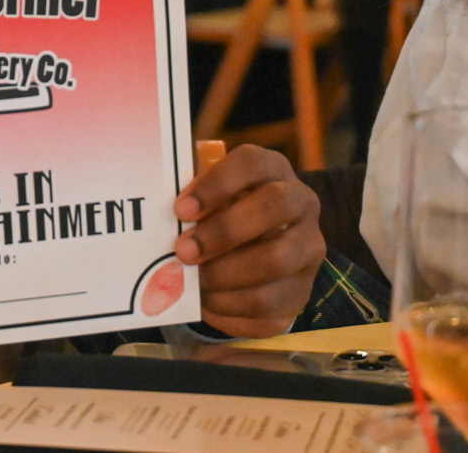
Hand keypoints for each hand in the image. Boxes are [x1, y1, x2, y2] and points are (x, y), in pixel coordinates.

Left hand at [172, 145, 323, 337]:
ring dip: (225, 273)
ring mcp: (308, 247)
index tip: (180, 210)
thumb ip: (194, 204)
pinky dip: (230, 304)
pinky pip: (269, 303)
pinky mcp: (301, 290)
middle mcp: (301, 203)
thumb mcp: (210, 201)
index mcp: (273, 170)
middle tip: (183, 250)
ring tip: (193, 279)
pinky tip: (206, 300)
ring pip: (276, 259)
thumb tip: (159, 222)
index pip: (252, 163)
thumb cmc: (222, 216)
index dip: (216, 185)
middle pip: (273, 206)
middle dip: (223, 230)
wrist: (255, 259)